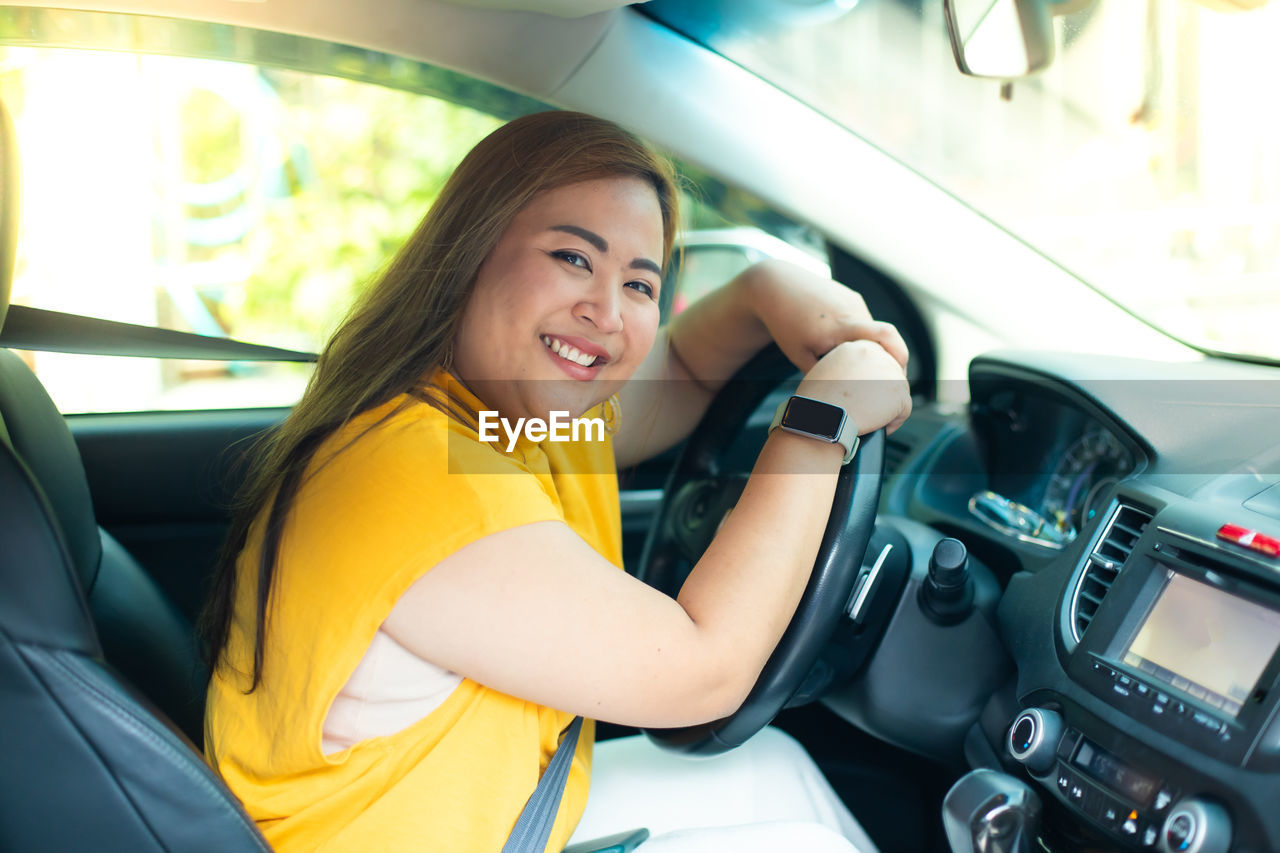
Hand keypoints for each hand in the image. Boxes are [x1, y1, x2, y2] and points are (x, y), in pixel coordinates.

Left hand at [746, 259, 908, 372]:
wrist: (776, 287)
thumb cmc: (784, 322)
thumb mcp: (799, 355)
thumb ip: (823, 372)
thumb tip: (841, 391)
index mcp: (841, 326)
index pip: (884, 336)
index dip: (899, 357)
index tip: (899, 377)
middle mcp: (852, 309)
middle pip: (883, 338)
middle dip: (887, 359)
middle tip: (882, 379)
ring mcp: (853, 300)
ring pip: (871, 330)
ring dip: (869, 346)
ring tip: (851, 358)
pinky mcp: (851, 296)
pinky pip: (863, 320)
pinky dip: (860, 334)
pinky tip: (842, 342)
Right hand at [797, 340, 911, 434]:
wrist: (824, 416)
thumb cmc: (818, 401)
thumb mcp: (827, 372)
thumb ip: (847, 368)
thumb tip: (857, 381)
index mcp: (858, 346)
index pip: (876, 361)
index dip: (872, 380)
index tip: (865, 393)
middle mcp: (876, 354)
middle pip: (889, 375)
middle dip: (881, 393)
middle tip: (866, 408)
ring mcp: (891, 372)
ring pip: (897, 393)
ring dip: (886, 408)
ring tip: (868, 419)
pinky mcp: (900, 391)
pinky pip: (903, 410)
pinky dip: (892, 422)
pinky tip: (877, 427)